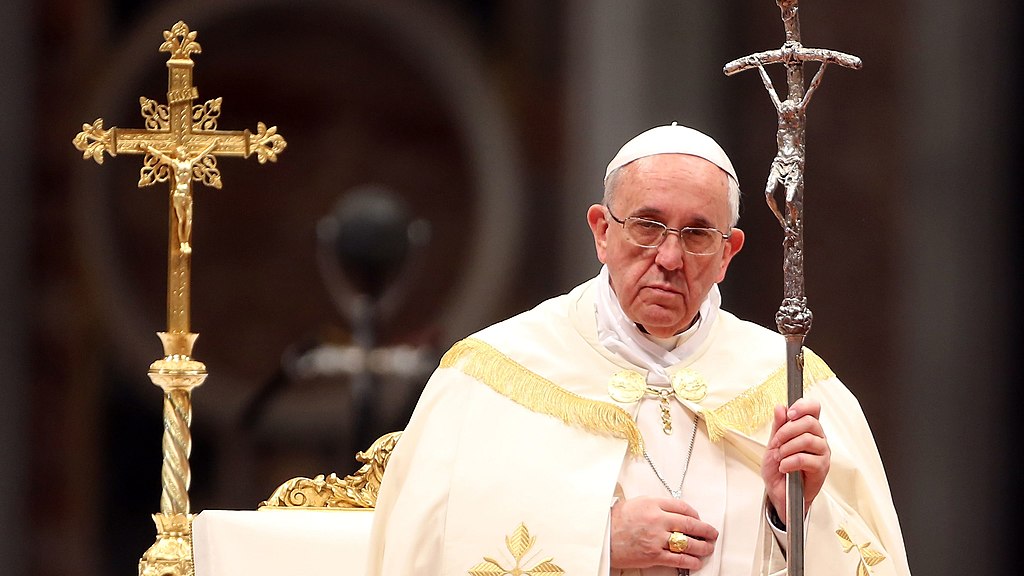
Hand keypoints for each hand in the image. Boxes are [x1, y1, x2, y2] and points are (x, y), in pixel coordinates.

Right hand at [609, 496, 718, 570]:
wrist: (603, 536)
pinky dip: (690, 561)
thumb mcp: (638, 503)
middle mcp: (657, 520)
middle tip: (712, 533)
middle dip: (706, 530)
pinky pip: (678, 559)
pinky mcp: (653, 556)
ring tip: (708, 548)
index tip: (699, 519)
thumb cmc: (617, 519)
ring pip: (687, 543)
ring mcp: (656, 539)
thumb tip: (677, 511)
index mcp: (653, 504)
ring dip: (702, 547)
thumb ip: (657, 505)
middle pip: (690, 524)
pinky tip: (697, 562)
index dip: (695, 514)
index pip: (682, 507)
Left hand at [761, 398, 829, 525]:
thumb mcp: (773, 444)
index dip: (803, 406)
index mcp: (808, 429)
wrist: (779, 493)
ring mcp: (822, 453)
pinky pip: (805, 459)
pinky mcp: (821, 468)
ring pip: (807, 439)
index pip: (814, 408)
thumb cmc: (778, 470)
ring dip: (787, 448)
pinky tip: (784, 467)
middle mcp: (818, 439)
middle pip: (809, 422)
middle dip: (787, 431)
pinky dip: (790, 462)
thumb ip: (778, 426)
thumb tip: (780, 408)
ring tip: (780, 457)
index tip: (790, 414)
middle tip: (777, 443)